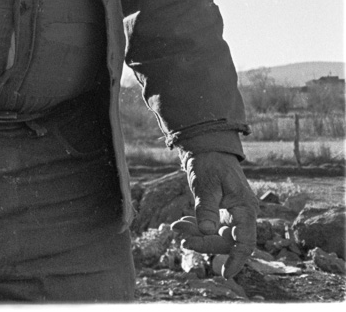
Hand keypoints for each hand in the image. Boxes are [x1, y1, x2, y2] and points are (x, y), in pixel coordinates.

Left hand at [170, 150, 257, 278]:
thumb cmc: (210, 163)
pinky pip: (210, 228)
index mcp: (246, 209)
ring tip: (176, 226)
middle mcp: (242, 215)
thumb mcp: (206, 184)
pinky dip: (196, 228)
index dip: (236, 259)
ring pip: (216, 236)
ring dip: (197, 235)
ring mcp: (232, 215)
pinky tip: (182, 223)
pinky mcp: (222, 213)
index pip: (245, 242)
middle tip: (181, 239)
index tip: (224, 274)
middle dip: (204, 243)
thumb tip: (206, 231)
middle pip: (226, 241)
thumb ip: (206, 208)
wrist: (207, 148)